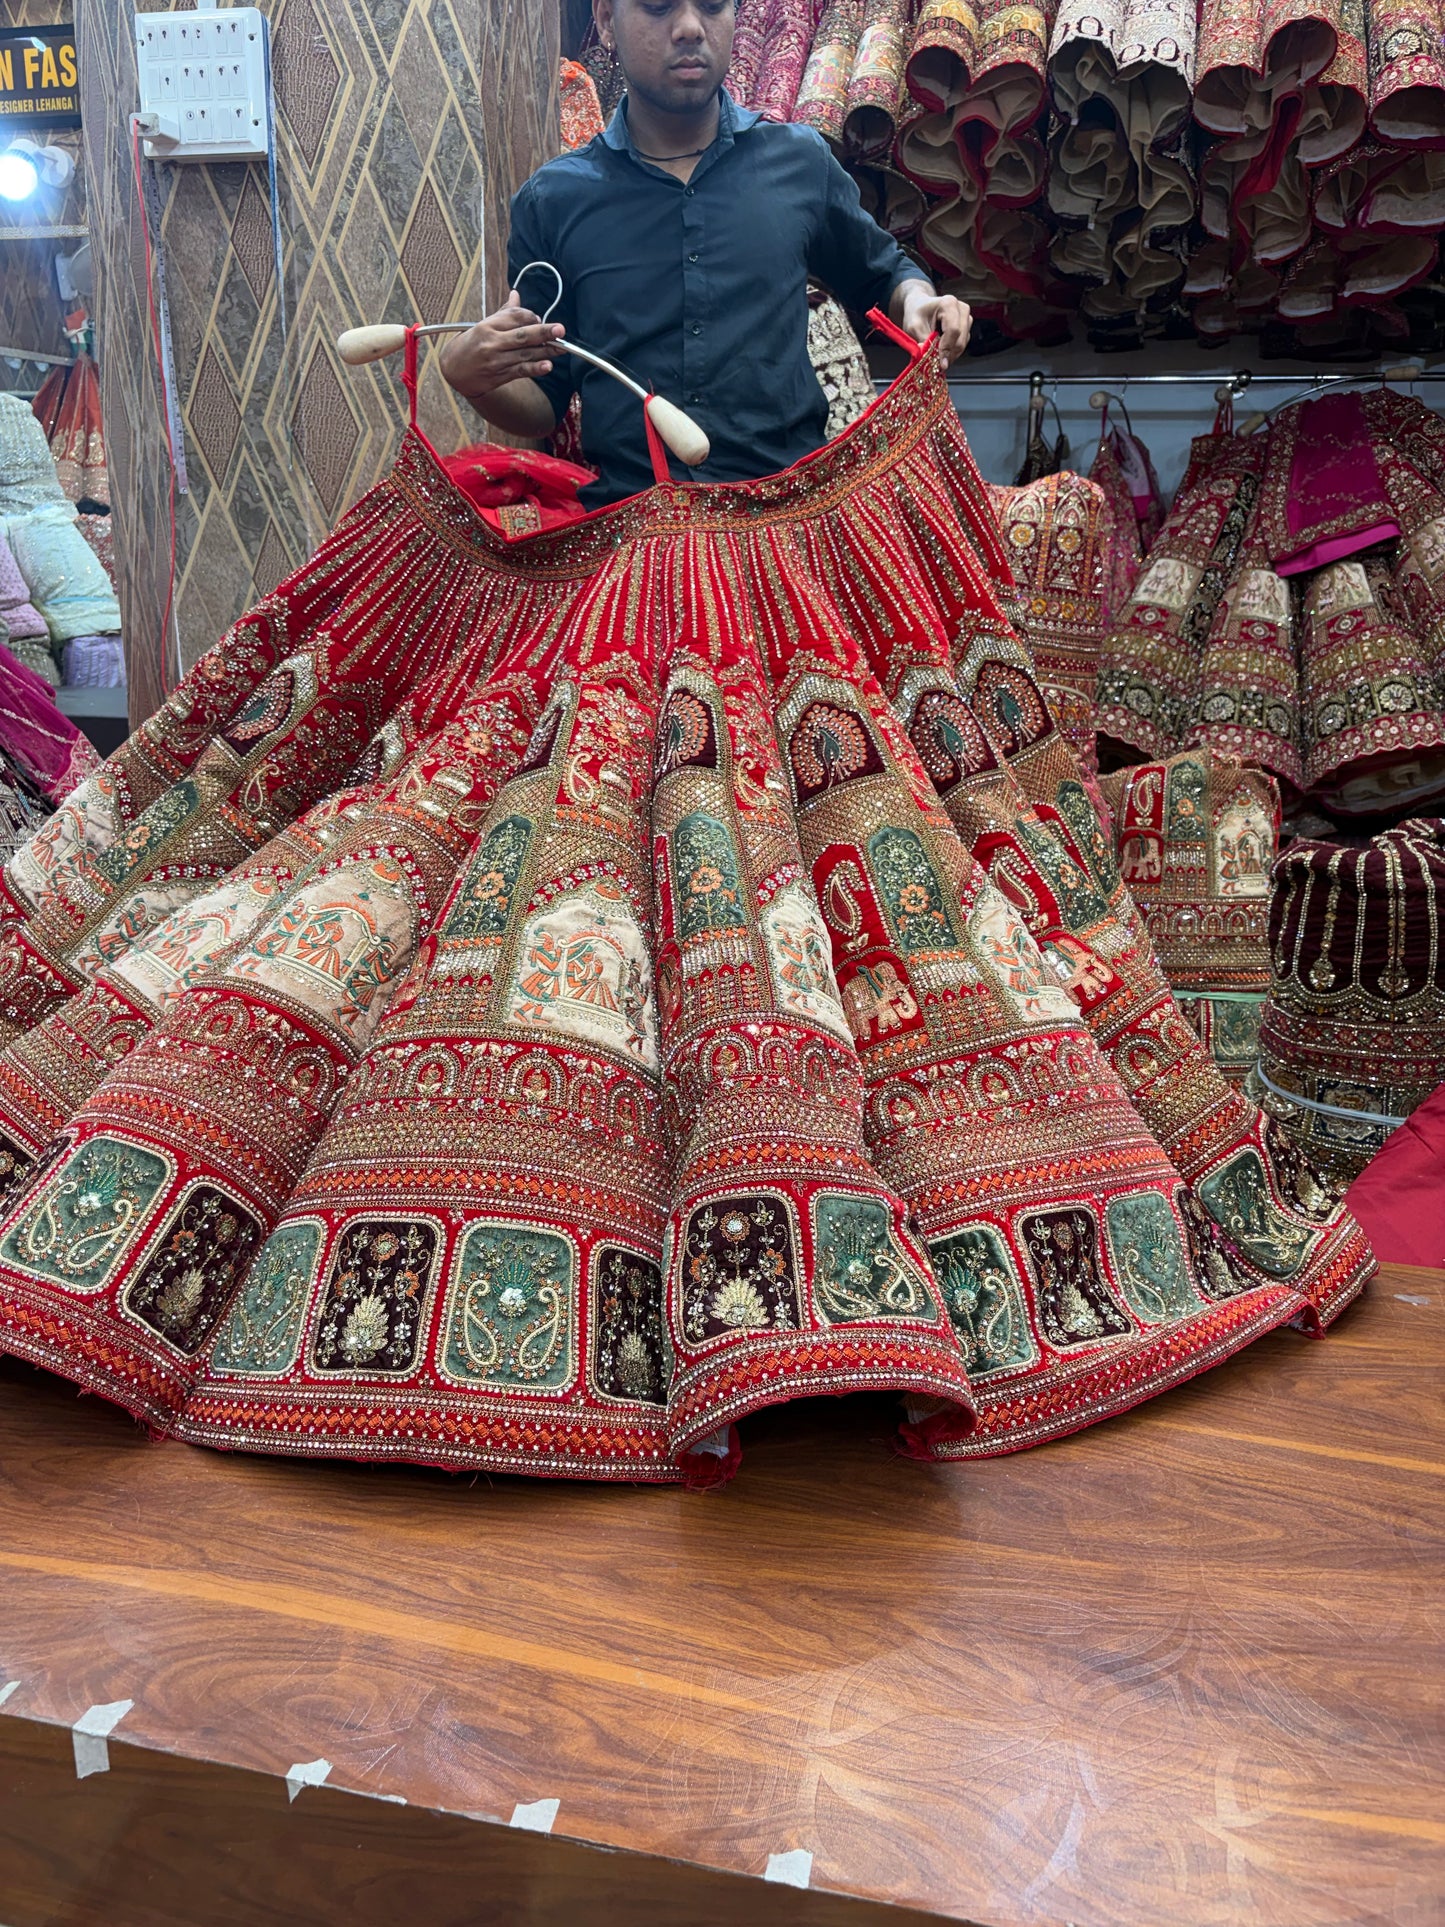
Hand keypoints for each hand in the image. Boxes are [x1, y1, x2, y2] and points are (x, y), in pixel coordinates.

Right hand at [438, 289, 564, 400]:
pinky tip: (547, 366)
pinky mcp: (500, 375)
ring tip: (561, 348)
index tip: (539, 320)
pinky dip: (535, 369)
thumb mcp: (484, 324)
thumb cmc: (472, 344)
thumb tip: (516, 294)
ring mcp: (496, 360)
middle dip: (543, 332)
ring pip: (525, 354)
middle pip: (522, 335)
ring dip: (545, 351)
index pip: (514, 317)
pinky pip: (521, 371)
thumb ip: (504, 312)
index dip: (531, 317)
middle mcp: (492, 342)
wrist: (454, 370)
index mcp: (488, 325)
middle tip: (560, 329)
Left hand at [897, 286, 971, 363]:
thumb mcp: (913, 327)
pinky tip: (942, 351)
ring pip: (963, 343)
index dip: (947, 349)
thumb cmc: (916, 314)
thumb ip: (922, 341)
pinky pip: (963, 343)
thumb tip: (928, 357)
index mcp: (949, 304)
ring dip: (951, 354)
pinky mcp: (966, 325)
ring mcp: (966, 317)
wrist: (919, 306)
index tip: (940, 363)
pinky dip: (952, 350)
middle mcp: (961, 309)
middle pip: (960, 339)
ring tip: (937, 356)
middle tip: (937, 364)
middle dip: (949, 354)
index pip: (953, 330)